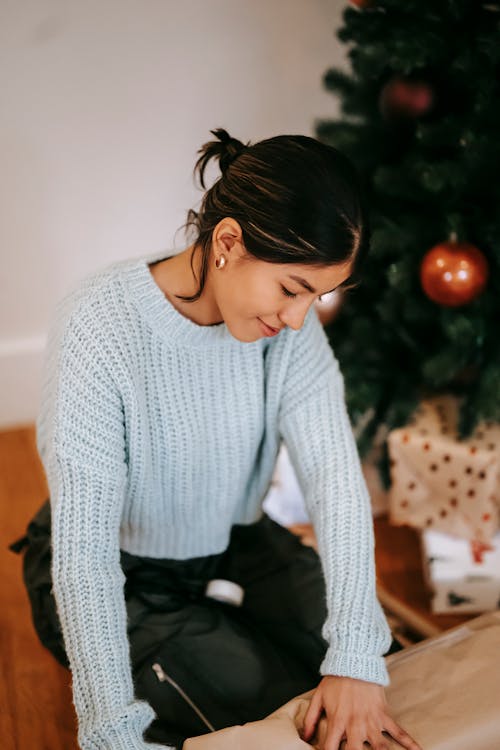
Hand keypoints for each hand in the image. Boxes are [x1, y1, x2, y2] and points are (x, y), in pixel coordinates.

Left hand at [301, 675, 422, 749]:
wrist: (354, 659)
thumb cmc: (335, 680)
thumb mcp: (319, 697)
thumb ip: (311, 718)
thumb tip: (304, 738)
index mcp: (337, 721)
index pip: (330, 749)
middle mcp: (355, 725)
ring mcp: (372, 721)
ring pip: (379, 748)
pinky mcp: (384, 715)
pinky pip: (399, 732)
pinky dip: (410, 744)